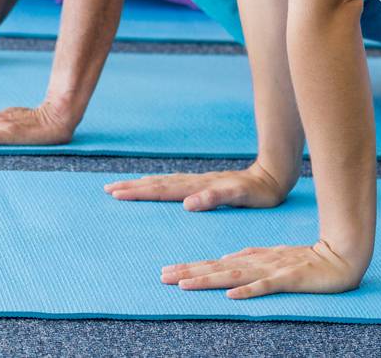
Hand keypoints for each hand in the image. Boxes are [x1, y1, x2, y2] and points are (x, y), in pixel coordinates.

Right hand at [104, 164, 293, 211]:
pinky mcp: (203, 185)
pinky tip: (153, 186)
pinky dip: (157, 185)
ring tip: (122, 186)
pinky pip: (172, 184)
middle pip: (157, 183)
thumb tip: (187, 204)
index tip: (117, 193)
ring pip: (162, 182)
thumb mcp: (240, 197)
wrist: (272, 176)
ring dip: (141, 184)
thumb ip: (214, 198)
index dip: (139, 192)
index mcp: (197, 187)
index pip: (162, 189)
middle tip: (108, 190)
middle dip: (132, 187)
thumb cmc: (257, 191)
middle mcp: (194, 183)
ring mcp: (197, 182)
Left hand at [160, 238, 364, 298]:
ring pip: (234, 275)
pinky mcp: (290, 278)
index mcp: (252, 258)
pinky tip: (231, 296)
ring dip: (208, 280)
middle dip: (189, 272)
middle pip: (217, 268)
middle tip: (162, 277)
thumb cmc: (306, 260)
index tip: (167, 272)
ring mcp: (273, 269)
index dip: (191, 267)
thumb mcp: (272, 257)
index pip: (215, 263)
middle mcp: (257, 262)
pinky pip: (266, 286)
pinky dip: (248, 291)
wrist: (342, 257)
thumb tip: (224, 258)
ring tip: (185, 285)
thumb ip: (249, 257)